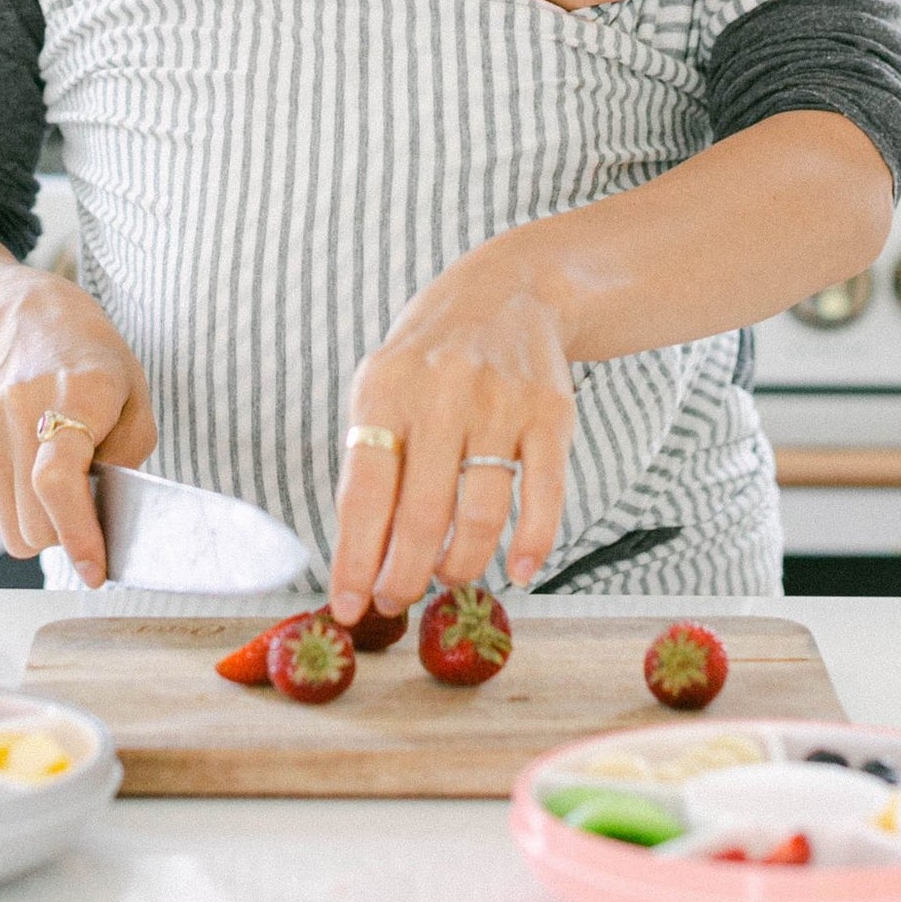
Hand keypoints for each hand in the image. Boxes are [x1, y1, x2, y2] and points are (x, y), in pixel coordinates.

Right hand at [0, 269, 155, 586]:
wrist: (23, 321)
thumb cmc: (91, 363)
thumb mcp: (135, 396)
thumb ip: (130, 456)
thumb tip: (104, 516)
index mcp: (75, 392)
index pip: (59, 481)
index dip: (77, 534)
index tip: (95, 570)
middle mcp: (18, 406)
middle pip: (34, 521)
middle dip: (67, 532)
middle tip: (87, 504)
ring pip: (9, 529)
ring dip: (40, 523)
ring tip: (57, 478)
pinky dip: (14, 508)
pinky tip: (28, 466)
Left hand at [326, 236, 574, 623]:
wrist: (509, 291)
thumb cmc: (431, 359)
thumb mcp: (384, 389)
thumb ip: (372, 464)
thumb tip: (362, 562)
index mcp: (385, 389)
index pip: (363, 494)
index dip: (355, 561)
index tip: (349, 609)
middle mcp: (441, 391)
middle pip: (421, 515)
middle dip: (404, 576)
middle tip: (398, 601)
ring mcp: (501, 401)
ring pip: (480, 515)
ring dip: (461, 565)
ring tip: (448, 577)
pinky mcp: (551, 412)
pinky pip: (543, 495)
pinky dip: (532, 544)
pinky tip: (519, 571)